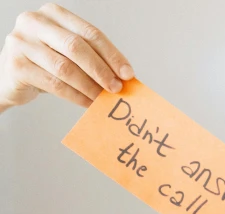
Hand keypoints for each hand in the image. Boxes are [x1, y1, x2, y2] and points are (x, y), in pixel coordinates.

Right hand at [0, 3, 133, 111]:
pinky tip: (88, 102)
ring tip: (104, 98)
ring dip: (90, 86)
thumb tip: (124, 76)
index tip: (128, 74)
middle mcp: (34, 22)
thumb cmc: (44, 62)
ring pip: (66, 67)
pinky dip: (76, 96)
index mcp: (53, 13)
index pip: (90, 33)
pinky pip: (55, 84)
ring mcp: (22, 42)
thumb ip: (90, 56)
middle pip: (77, 47)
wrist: (9, 77)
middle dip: (102, 70)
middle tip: (117, 88)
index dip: (112, 54)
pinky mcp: (17, 66)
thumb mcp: (65, 51)